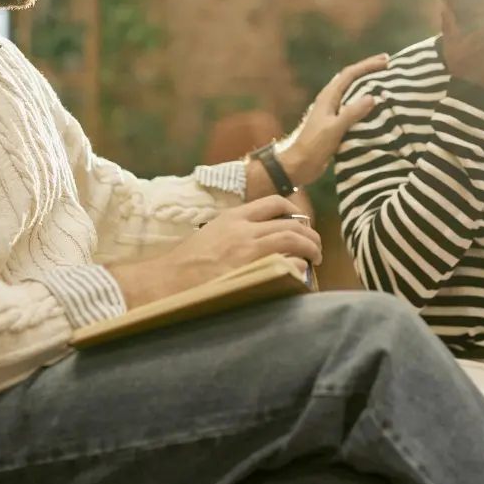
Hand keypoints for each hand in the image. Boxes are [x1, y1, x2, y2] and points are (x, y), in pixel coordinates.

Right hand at [155, 195, 321, 291]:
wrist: (167, 280)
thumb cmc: (186, 263)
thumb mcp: (211, 234)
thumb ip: (235, 231)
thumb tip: (259, 237)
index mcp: (233, 217)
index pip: (273, 203)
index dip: (294, 211)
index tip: (301, 223)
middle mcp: (244, 229)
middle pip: (290, 224)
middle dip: (310, 235)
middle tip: (316, 247)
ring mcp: (249, 250)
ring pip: (294, 240)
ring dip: (311, 249)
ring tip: (315, 260)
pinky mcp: (251, 270)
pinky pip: (288, 263)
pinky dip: (300, 268)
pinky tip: (300, 276)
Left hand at [276, 54, 388, 185]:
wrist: (299, 165)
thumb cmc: (314, 146)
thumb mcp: (334, 129)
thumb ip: (351, 113)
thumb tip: (372, 96)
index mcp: (328, 97)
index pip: (349, 74)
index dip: (367, 65)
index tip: (386, 60)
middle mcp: (330, 100)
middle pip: (351, 79)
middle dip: (368, 69)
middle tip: (388, 64)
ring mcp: (332, 112)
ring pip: (352, 92)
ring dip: (367, 84)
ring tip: (385, 80)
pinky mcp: (335, 124)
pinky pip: (353, 107)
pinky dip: (365, 102)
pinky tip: (375, 106)